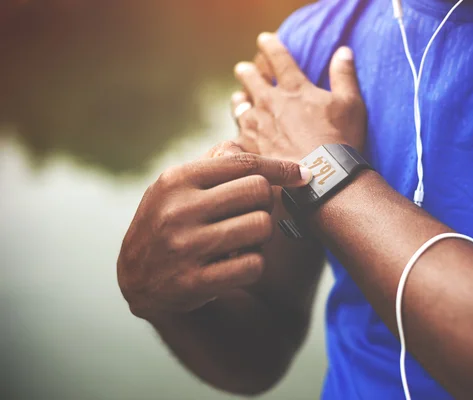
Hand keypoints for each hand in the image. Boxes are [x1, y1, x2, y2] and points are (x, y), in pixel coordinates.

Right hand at [117, 141, 311, 320]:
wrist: (135, 277)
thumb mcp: (177, 185)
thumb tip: (249, 144)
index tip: (302, 173)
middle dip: (265, 202)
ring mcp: (186, 247)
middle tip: (253, 212)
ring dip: (261, 235)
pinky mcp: (195, 282)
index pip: (243, 163)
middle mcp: (179, 210)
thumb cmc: (167, 220)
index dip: (281, 167)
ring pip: (262, 227)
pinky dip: (253, 264)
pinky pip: (254, 265)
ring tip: (242, 239)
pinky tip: (234, 263)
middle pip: (259, 191)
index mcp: (177, 179)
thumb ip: (212, 163)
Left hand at [231, 33, 365, 160]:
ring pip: (239, 105)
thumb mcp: (351, 104)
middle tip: (244, 69)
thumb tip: (344, 51)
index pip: (278, 58)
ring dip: (240, 100)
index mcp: (294, 89)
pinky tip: (238, 137)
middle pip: (251, 78)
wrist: (322, 178)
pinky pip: (236, 136)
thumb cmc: (340, 141)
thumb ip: (344, 75)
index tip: (264, 39)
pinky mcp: (250, 148)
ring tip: (240, 99)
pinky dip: (237, 134)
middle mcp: (271, 103)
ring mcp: (257, 126)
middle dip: (247, 71)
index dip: (270, 45)